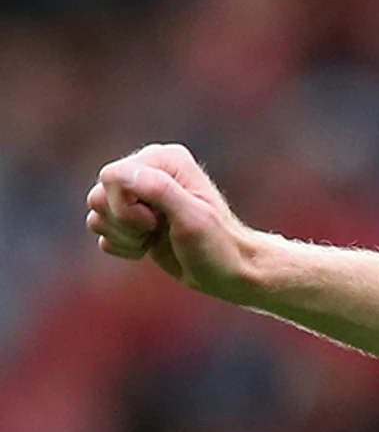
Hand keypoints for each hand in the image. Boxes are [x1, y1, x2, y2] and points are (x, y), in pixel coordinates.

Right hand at [85, 143, 257, 300]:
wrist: (229, 272)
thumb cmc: (218, 246)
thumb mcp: (192, 218)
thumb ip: (158, 190)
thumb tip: (119, 172)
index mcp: (164, 159)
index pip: (111, 176)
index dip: (127, 206)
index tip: (159, 220)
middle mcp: (147, 170)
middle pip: (97, 196)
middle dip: (124, 223)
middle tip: (157, 230)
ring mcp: (137, 195)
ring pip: (96, 214)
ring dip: (123, 236)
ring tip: (155, 238)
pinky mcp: (131, 218)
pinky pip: (101, 231)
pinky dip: (122, 246)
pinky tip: (149, 246)